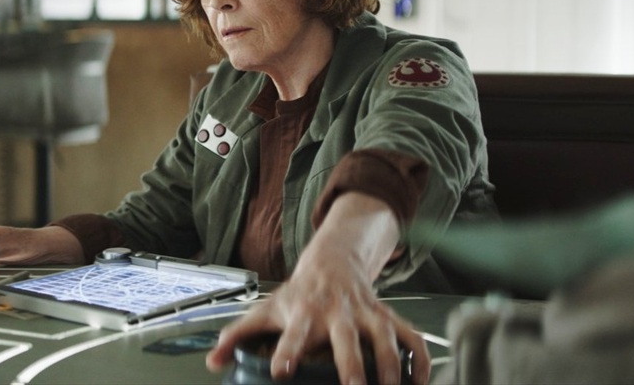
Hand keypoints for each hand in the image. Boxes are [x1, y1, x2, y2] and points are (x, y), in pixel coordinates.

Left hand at [206, 254, 429, 384]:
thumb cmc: (298, 293)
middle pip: (347, 341)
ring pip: (385, 340)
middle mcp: (338, 314)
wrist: (334, 261)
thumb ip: (238, 335)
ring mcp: (367, 315)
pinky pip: (412, 338)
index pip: (293, 335)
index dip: (287, 352)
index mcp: (305, 314)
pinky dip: (420, 361)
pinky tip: (418, 383)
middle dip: (351, 366)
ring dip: (390, 367)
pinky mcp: (388, 318)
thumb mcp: (266, 309)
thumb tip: (213, 361)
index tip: (280, 370)